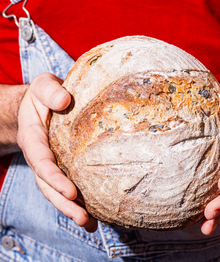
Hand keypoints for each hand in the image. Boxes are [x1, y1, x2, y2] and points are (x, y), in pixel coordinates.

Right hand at [17, 73, 97, 231]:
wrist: (39, 104)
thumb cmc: (43, 94)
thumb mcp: (43, 85)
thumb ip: (49, 91)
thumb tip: (64, 100)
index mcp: (33, 137)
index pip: (42, 161)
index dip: (54, 177)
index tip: (71, 191)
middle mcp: (40, 155)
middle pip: (48, 184)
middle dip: (64, 203)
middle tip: (84, 219)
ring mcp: (51, 162)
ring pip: (56, 190)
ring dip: (72, 208)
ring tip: (90, 224)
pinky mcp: (62, 164)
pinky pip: (67, 184)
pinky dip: (78, 199)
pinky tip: (94, 212)